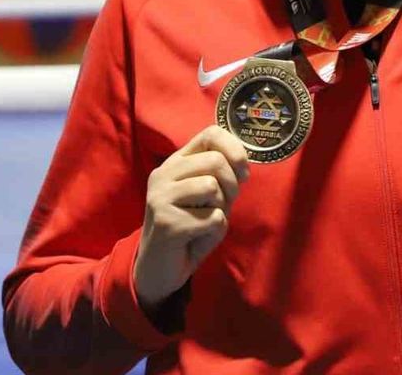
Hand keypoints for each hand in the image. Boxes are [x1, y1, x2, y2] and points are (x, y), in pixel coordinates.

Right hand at [133, 125, 249, 310]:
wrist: (159, 268)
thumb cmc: (190, 227)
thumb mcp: (205, 196)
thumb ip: (219, 175)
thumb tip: (242, 161)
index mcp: (175, 163)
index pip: (210, 134)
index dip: (235, 149)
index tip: (243, 172)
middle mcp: (163, 175)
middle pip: (215, 161)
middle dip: (231, 186)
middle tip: (223, 205)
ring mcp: (161, 197)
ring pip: (213, 188)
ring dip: (221, 210)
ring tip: (206, 222)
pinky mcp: (167, 222)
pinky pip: (213, 219)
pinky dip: (215, 232)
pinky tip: (198, 239)